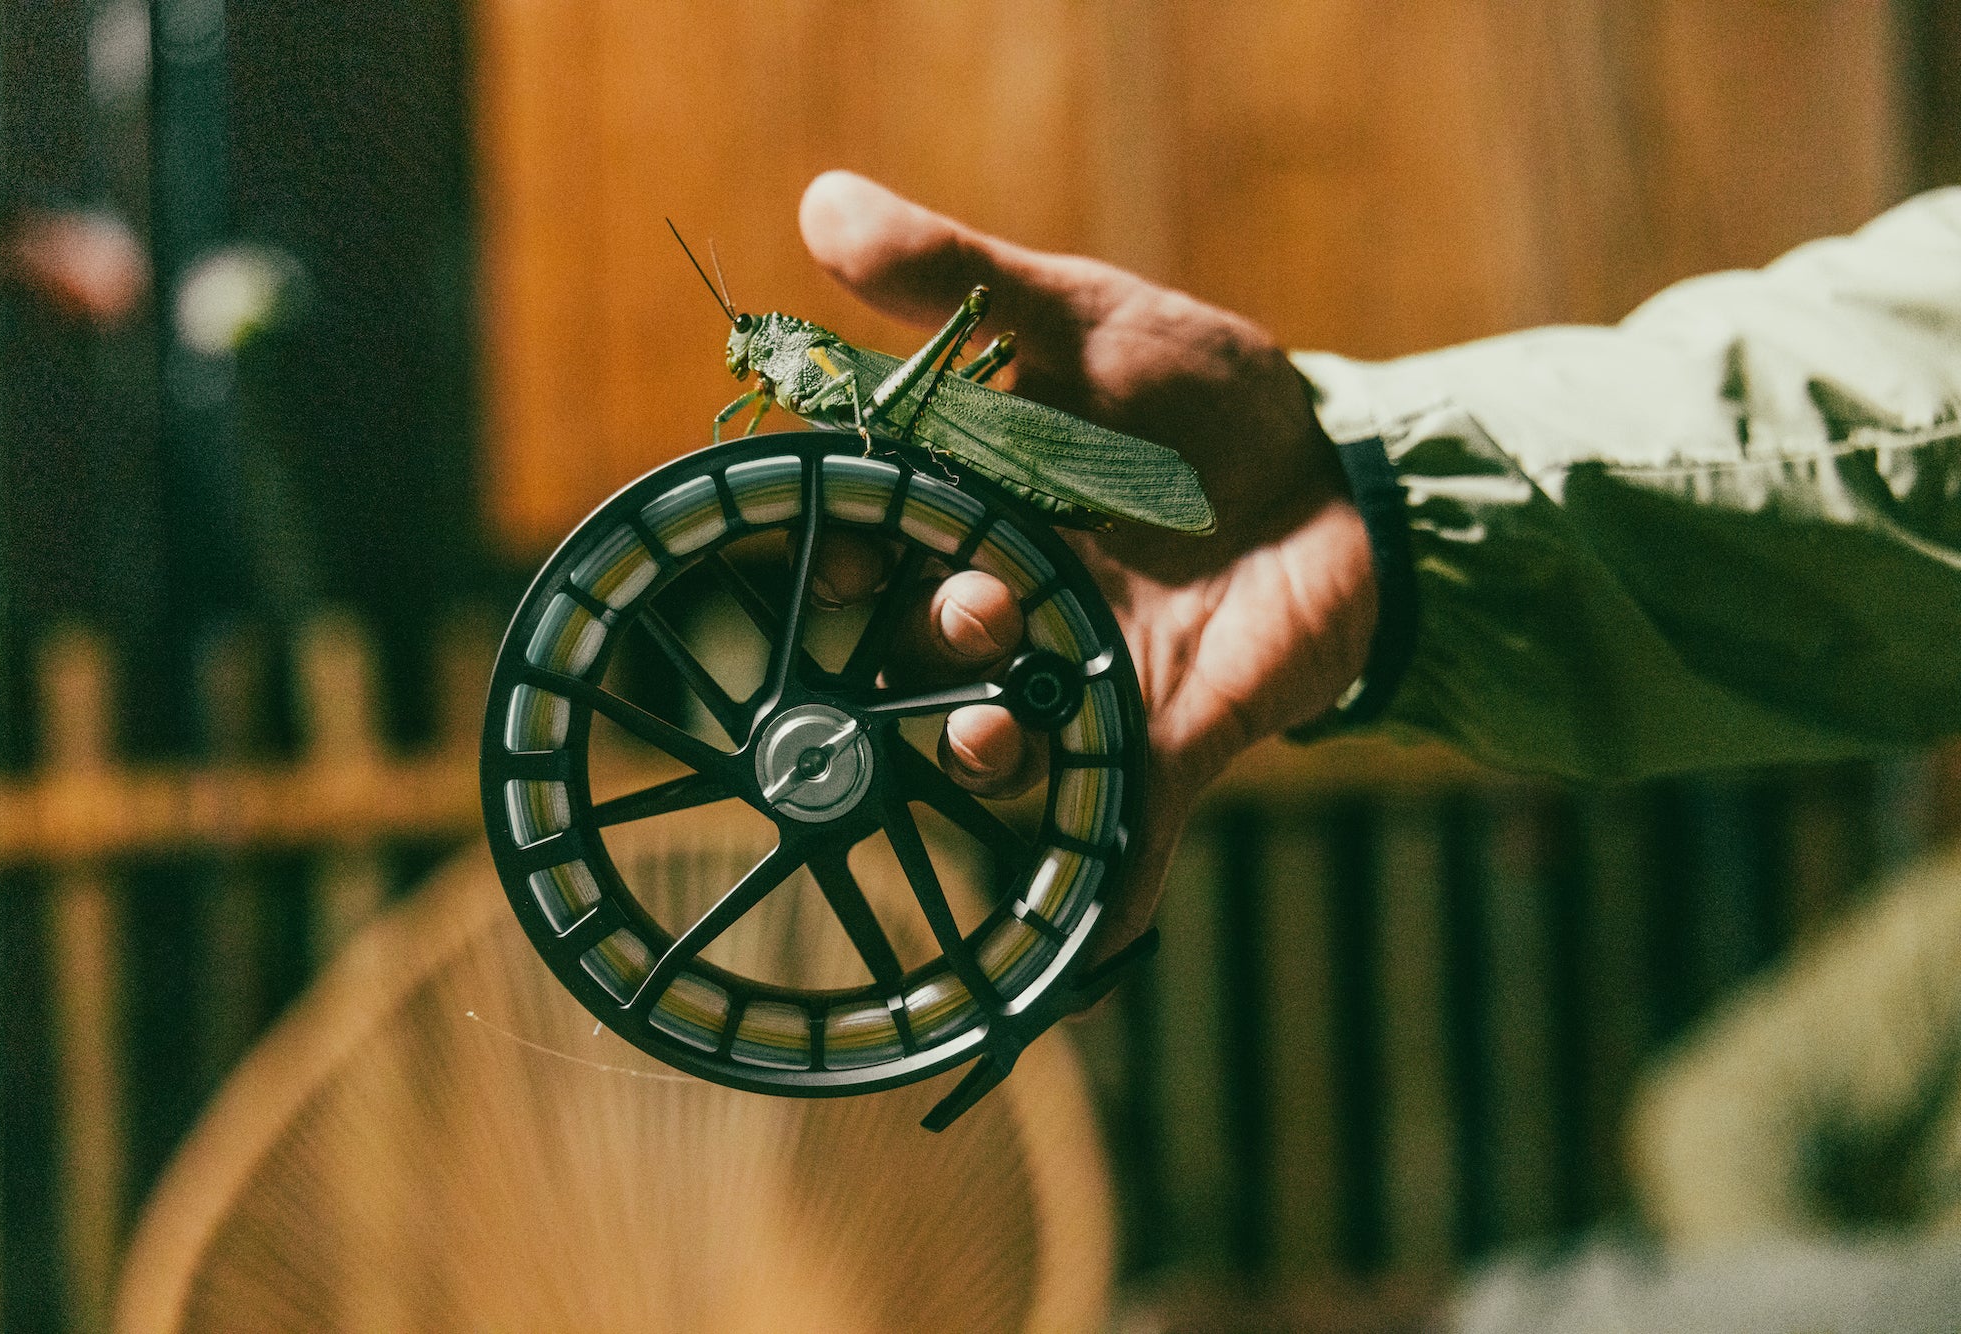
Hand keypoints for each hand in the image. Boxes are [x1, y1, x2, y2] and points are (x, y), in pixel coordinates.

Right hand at [800, 171, 1377, 953]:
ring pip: (988, 745)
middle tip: (973, 607)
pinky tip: (1095, 956)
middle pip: (911, 652)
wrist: (1354, 479)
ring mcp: (1078, 682)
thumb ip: (958, 279)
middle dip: (916, 644)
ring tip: (991, 730)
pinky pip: (1120, 827)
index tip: (825, 553)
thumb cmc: (1208, 398)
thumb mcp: (1086, 318)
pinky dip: (1107, 897)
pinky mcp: (1162, 739)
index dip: (826, 555)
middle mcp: (1004, 608)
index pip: (862, 544)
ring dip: (974, 752)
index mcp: (967, 512)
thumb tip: (817, 203)